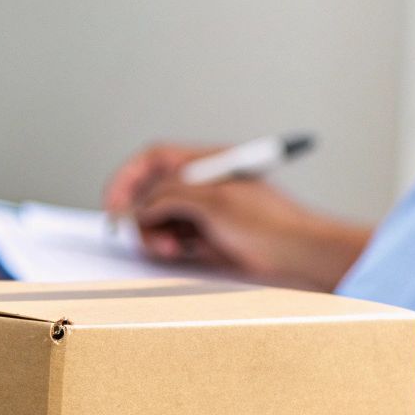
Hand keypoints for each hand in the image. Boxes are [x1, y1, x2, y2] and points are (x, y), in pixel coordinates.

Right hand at [102, 143, 372, 290]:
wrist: (300, 254)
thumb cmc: (273, 223)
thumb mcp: (214, 202)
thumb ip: (171, 197)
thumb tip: (141, 205)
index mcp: (206, 164)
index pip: (155, 159)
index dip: (129, 178)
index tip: (115, 202)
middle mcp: (202, 185)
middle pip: (151, 191)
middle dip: (141, 213)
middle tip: (143, 232)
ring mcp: (203, 211)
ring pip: (158, 218)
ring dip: (155, 234)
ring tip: (169, 247)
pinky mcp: (206, 236)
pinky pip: (172, 238)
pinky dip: (168, 246)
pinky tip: (180, 252)